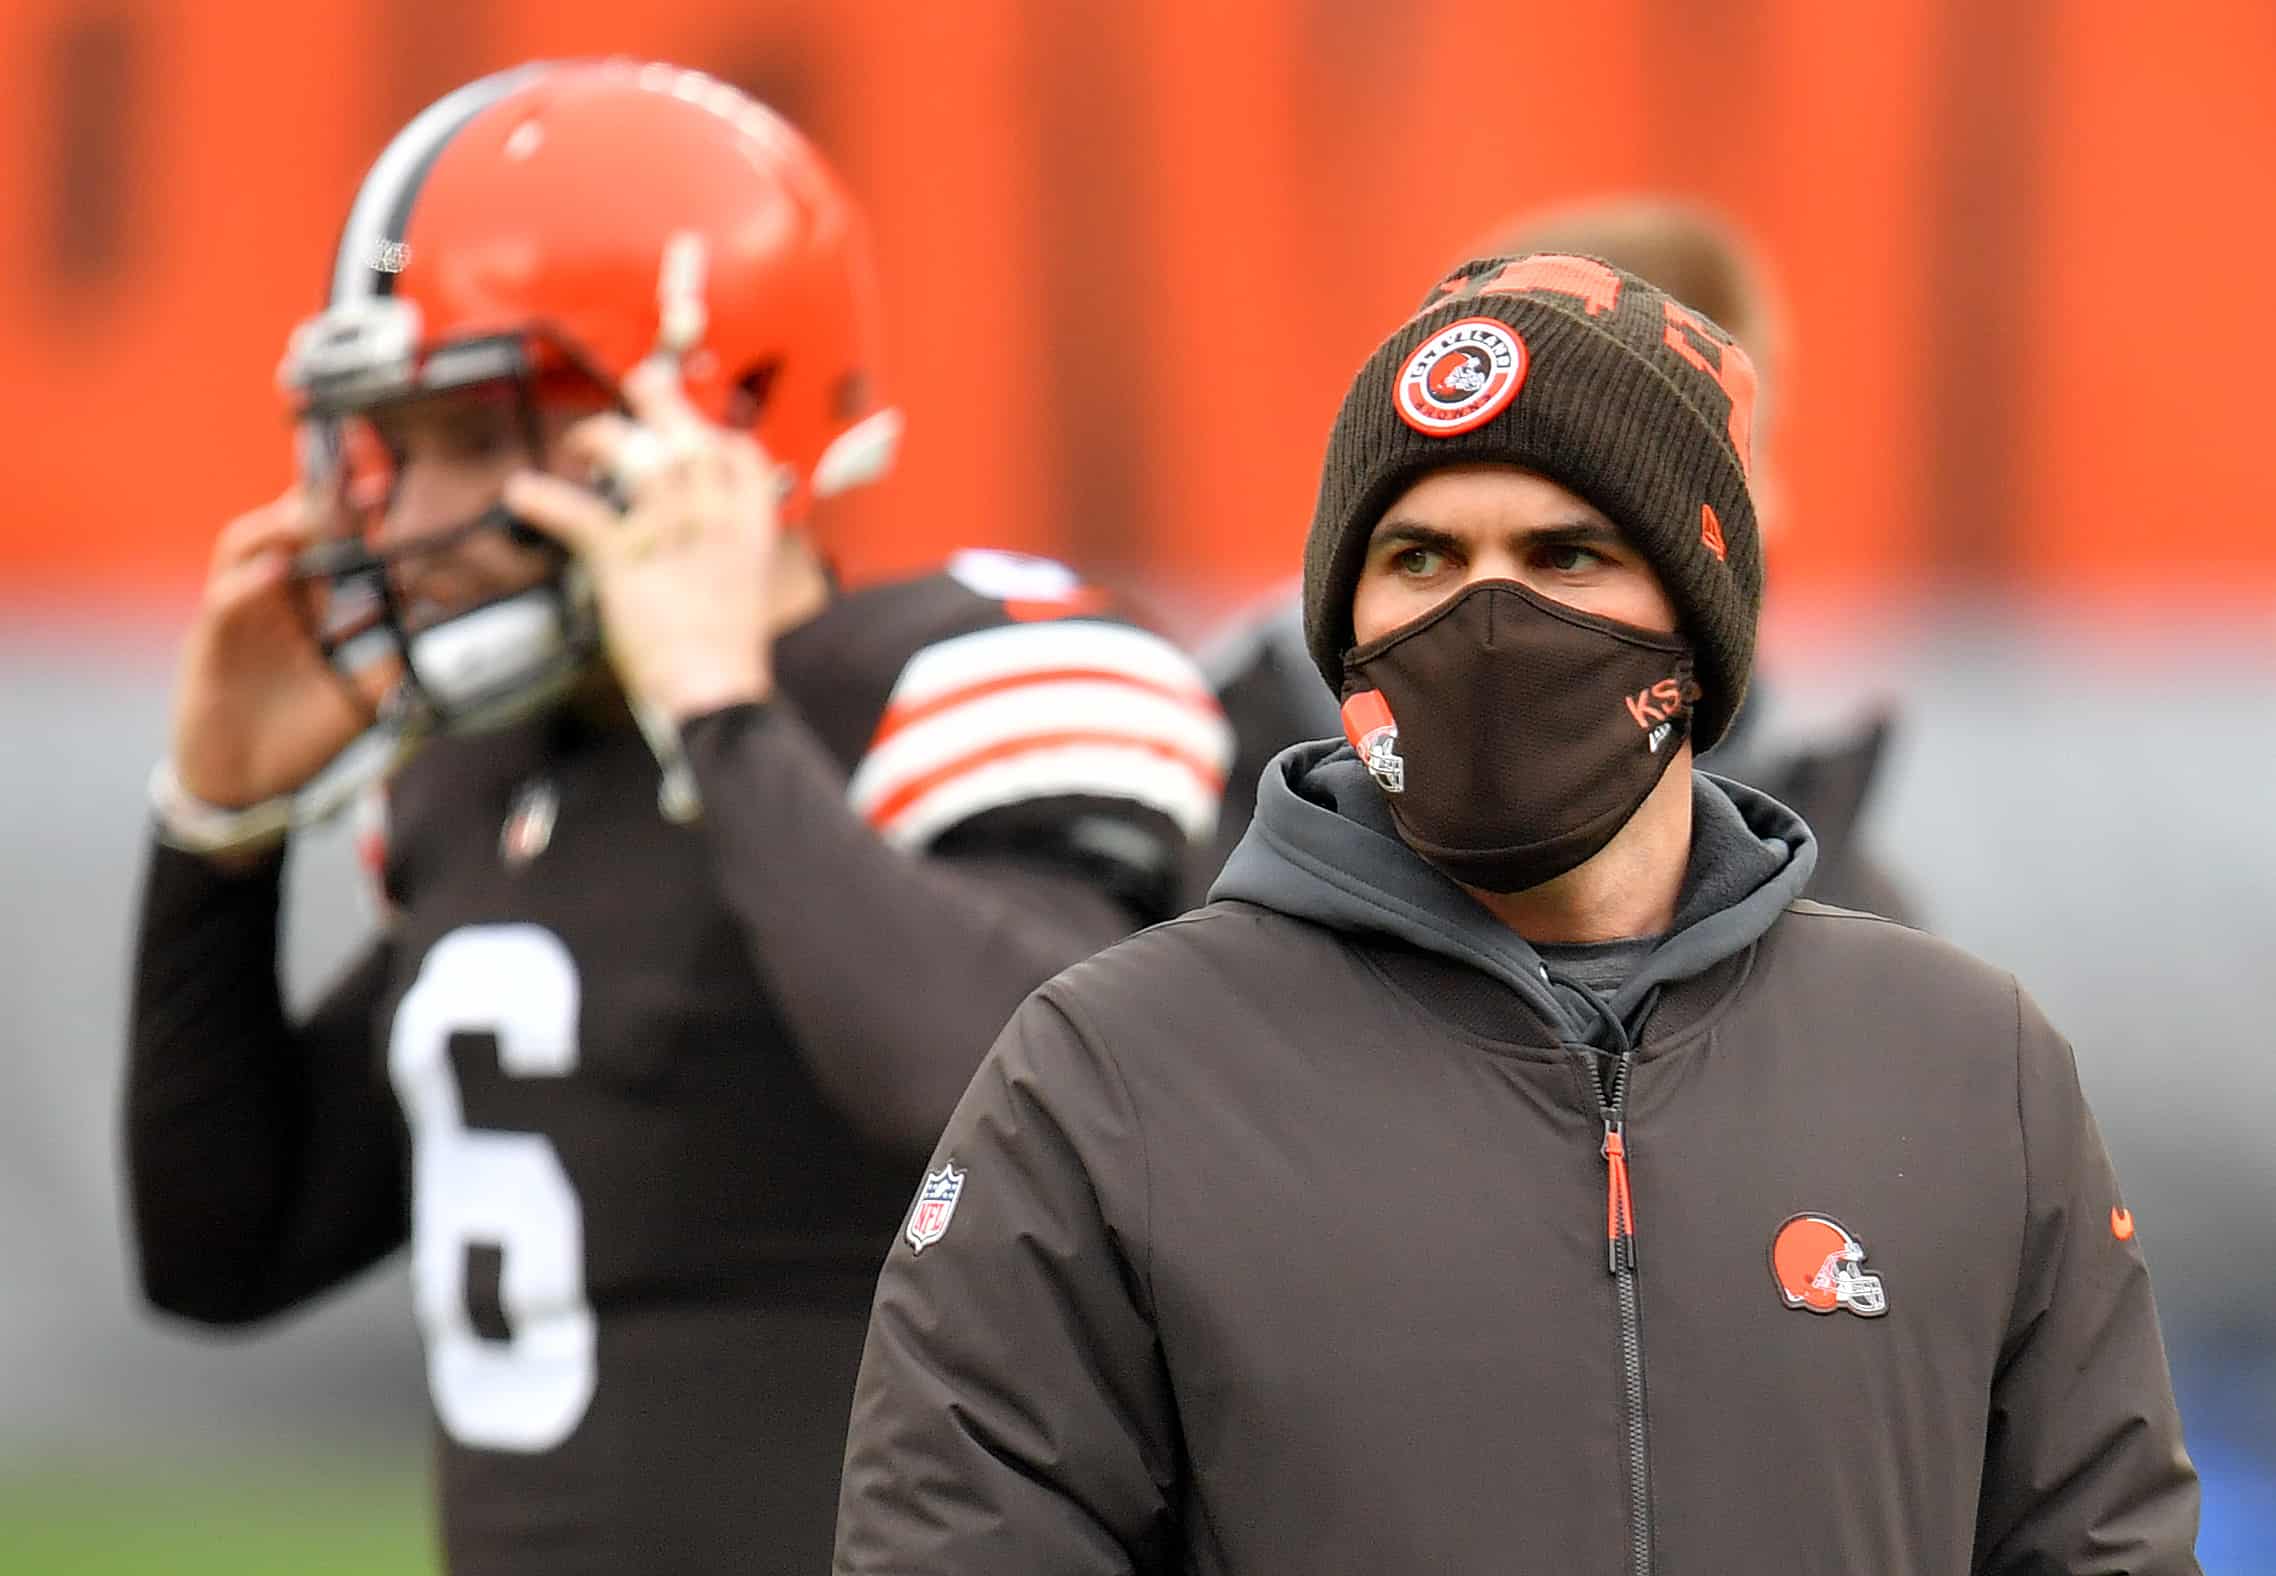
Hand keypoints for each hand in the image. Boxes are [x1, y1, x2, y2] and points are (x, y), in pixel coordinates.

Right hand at [169, 488, 394, 808]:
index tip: (394, 493)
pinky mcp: (210, 639)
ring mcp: (240, 613)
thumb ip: (394, 662)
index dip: (359, 518)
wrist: (246, 787)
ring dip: (282, 524)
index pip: (334, 547)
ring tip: (318, 512)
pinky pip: (224, 598)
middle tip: (364, 485)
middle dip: (325, 502)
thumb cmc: (302, 739)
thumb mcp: (364, 700)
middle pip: (291, 531)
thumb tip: (437, 629)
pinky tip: (277, 569)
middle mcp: (276, 599)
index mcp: (313, 608)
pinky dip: (248, 581)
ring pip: (248, 545)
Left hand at [503, 362, 780, 722]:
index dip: (718, 434)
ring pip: (634, 458)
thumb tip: (697, 553)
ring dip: (601, 439)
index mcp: (748, 530)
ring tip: (579, 442)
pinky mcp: (624, 556)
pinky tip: (522, 492)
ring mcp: (669, 532)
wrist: (714, 694)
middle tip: (638, 383)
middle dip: (661, 403)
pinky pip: (578, 512)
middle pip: (687, 437)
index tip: (699, 430)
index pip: (742, 457)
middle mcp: (712, 518)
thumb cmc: (726, 660)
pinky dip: (543, 499)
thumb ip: (721, 560)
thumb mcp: (741, 596)